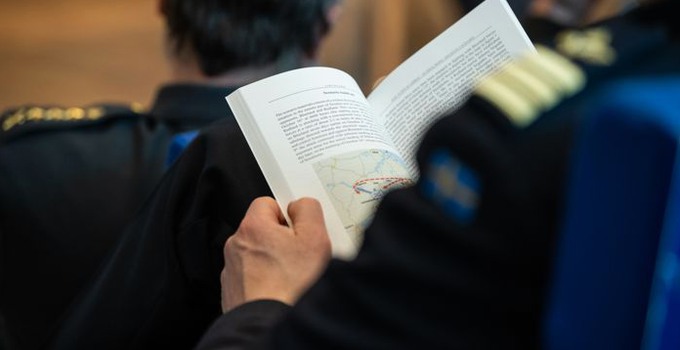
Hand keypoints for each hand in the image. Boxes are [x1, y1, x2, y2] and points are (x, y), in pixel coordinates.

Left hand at [221, 197, 331, 311]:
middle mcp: (236, 246)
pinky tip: (281, 290)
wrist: (270, 325)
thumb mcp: (314, 238)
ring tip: (292, 278)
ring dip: (273, 262)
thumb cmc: (291, 286)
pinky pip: (252, 277)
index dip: (286, 214)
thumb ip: (308, 210)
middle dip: (281, 239)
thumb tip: (301, 205)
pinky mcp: (233, 292)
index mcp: (253, 227)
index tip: (298, 228)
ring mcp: (231, 270)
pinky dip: (265, 281)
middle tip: (301, 255)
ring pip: (257, 255)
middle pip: (262, 230)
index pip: (266, 203)